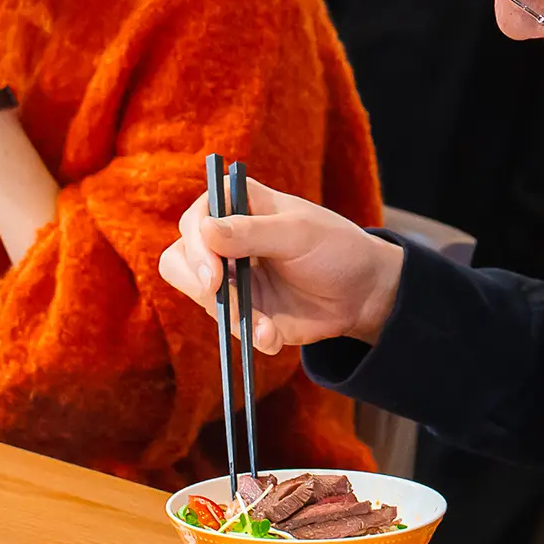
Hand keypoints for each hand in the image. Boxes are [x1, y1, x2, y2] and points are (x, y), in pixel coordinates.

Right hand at [159, 178, 402, 352]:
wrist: (362, 294)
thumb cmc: (336, 248)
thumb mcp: (300, 234)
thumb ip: (252, 232)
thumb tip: (204, 229)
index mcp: (242, 207)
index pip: (198, 216)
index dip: (196, 240)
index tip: (214, 269)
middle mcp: (229, 241)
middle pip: (180, 256)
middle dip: (195, 278)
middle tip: (217, 292)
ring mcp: (233, 277)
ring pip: (200, 296)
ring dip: (230, 315)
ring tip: (266, 327)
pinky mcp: (243, 309)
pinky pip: (228, 325)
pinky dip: (249, 334)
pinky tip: (273, 336)